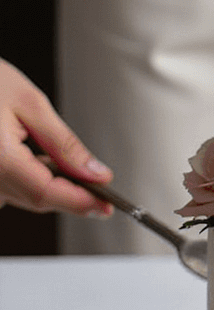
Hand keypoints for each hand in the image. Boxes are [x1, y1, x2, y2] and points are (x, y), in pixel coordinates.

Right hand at [0, 60, 112, 214]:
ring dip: (51, 186)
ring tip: (65, 164)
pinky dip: (32, 179)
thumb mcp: (31, 104)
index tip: (106, 206)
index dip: (80, 202)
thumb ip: (64, 144)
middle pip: (37, 200)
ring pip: (26, 197)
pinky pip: (11, 189)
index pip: (45, 193)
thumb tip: (94, 173)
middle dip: (71, 195)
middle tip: (101, 186)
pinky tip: (40, 162)